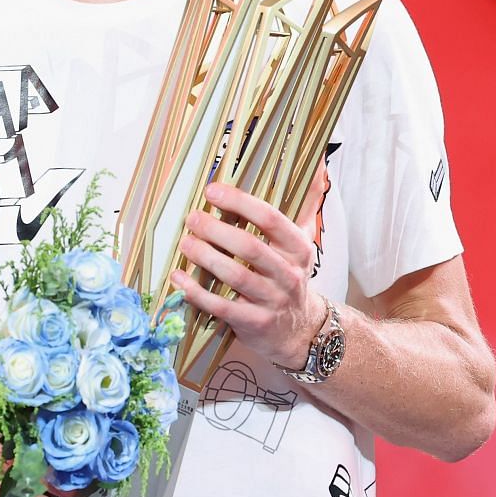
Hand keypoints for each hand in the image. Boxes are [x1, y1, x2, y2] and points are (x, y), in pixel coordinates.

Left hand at [171, 180, 324, 370]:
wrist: (298, 330)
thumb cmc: (288, 276)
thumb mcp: (300, 241)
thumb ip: (305, 204)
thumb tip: (317, 166)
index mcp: (298, 247)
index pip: (270, 219)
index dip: (239, 202)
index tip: (212, 191)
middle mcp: (289, 274)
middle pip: (249, 247)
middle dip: (216, 230)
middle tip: (191, 218)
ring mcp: (272, 300)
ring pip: (235, 276)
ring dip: (205, 257)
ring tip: (185, 243)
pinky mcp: (254, 323)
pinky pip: (221, 306)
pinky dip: (196, 292)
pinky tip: (178, 278)